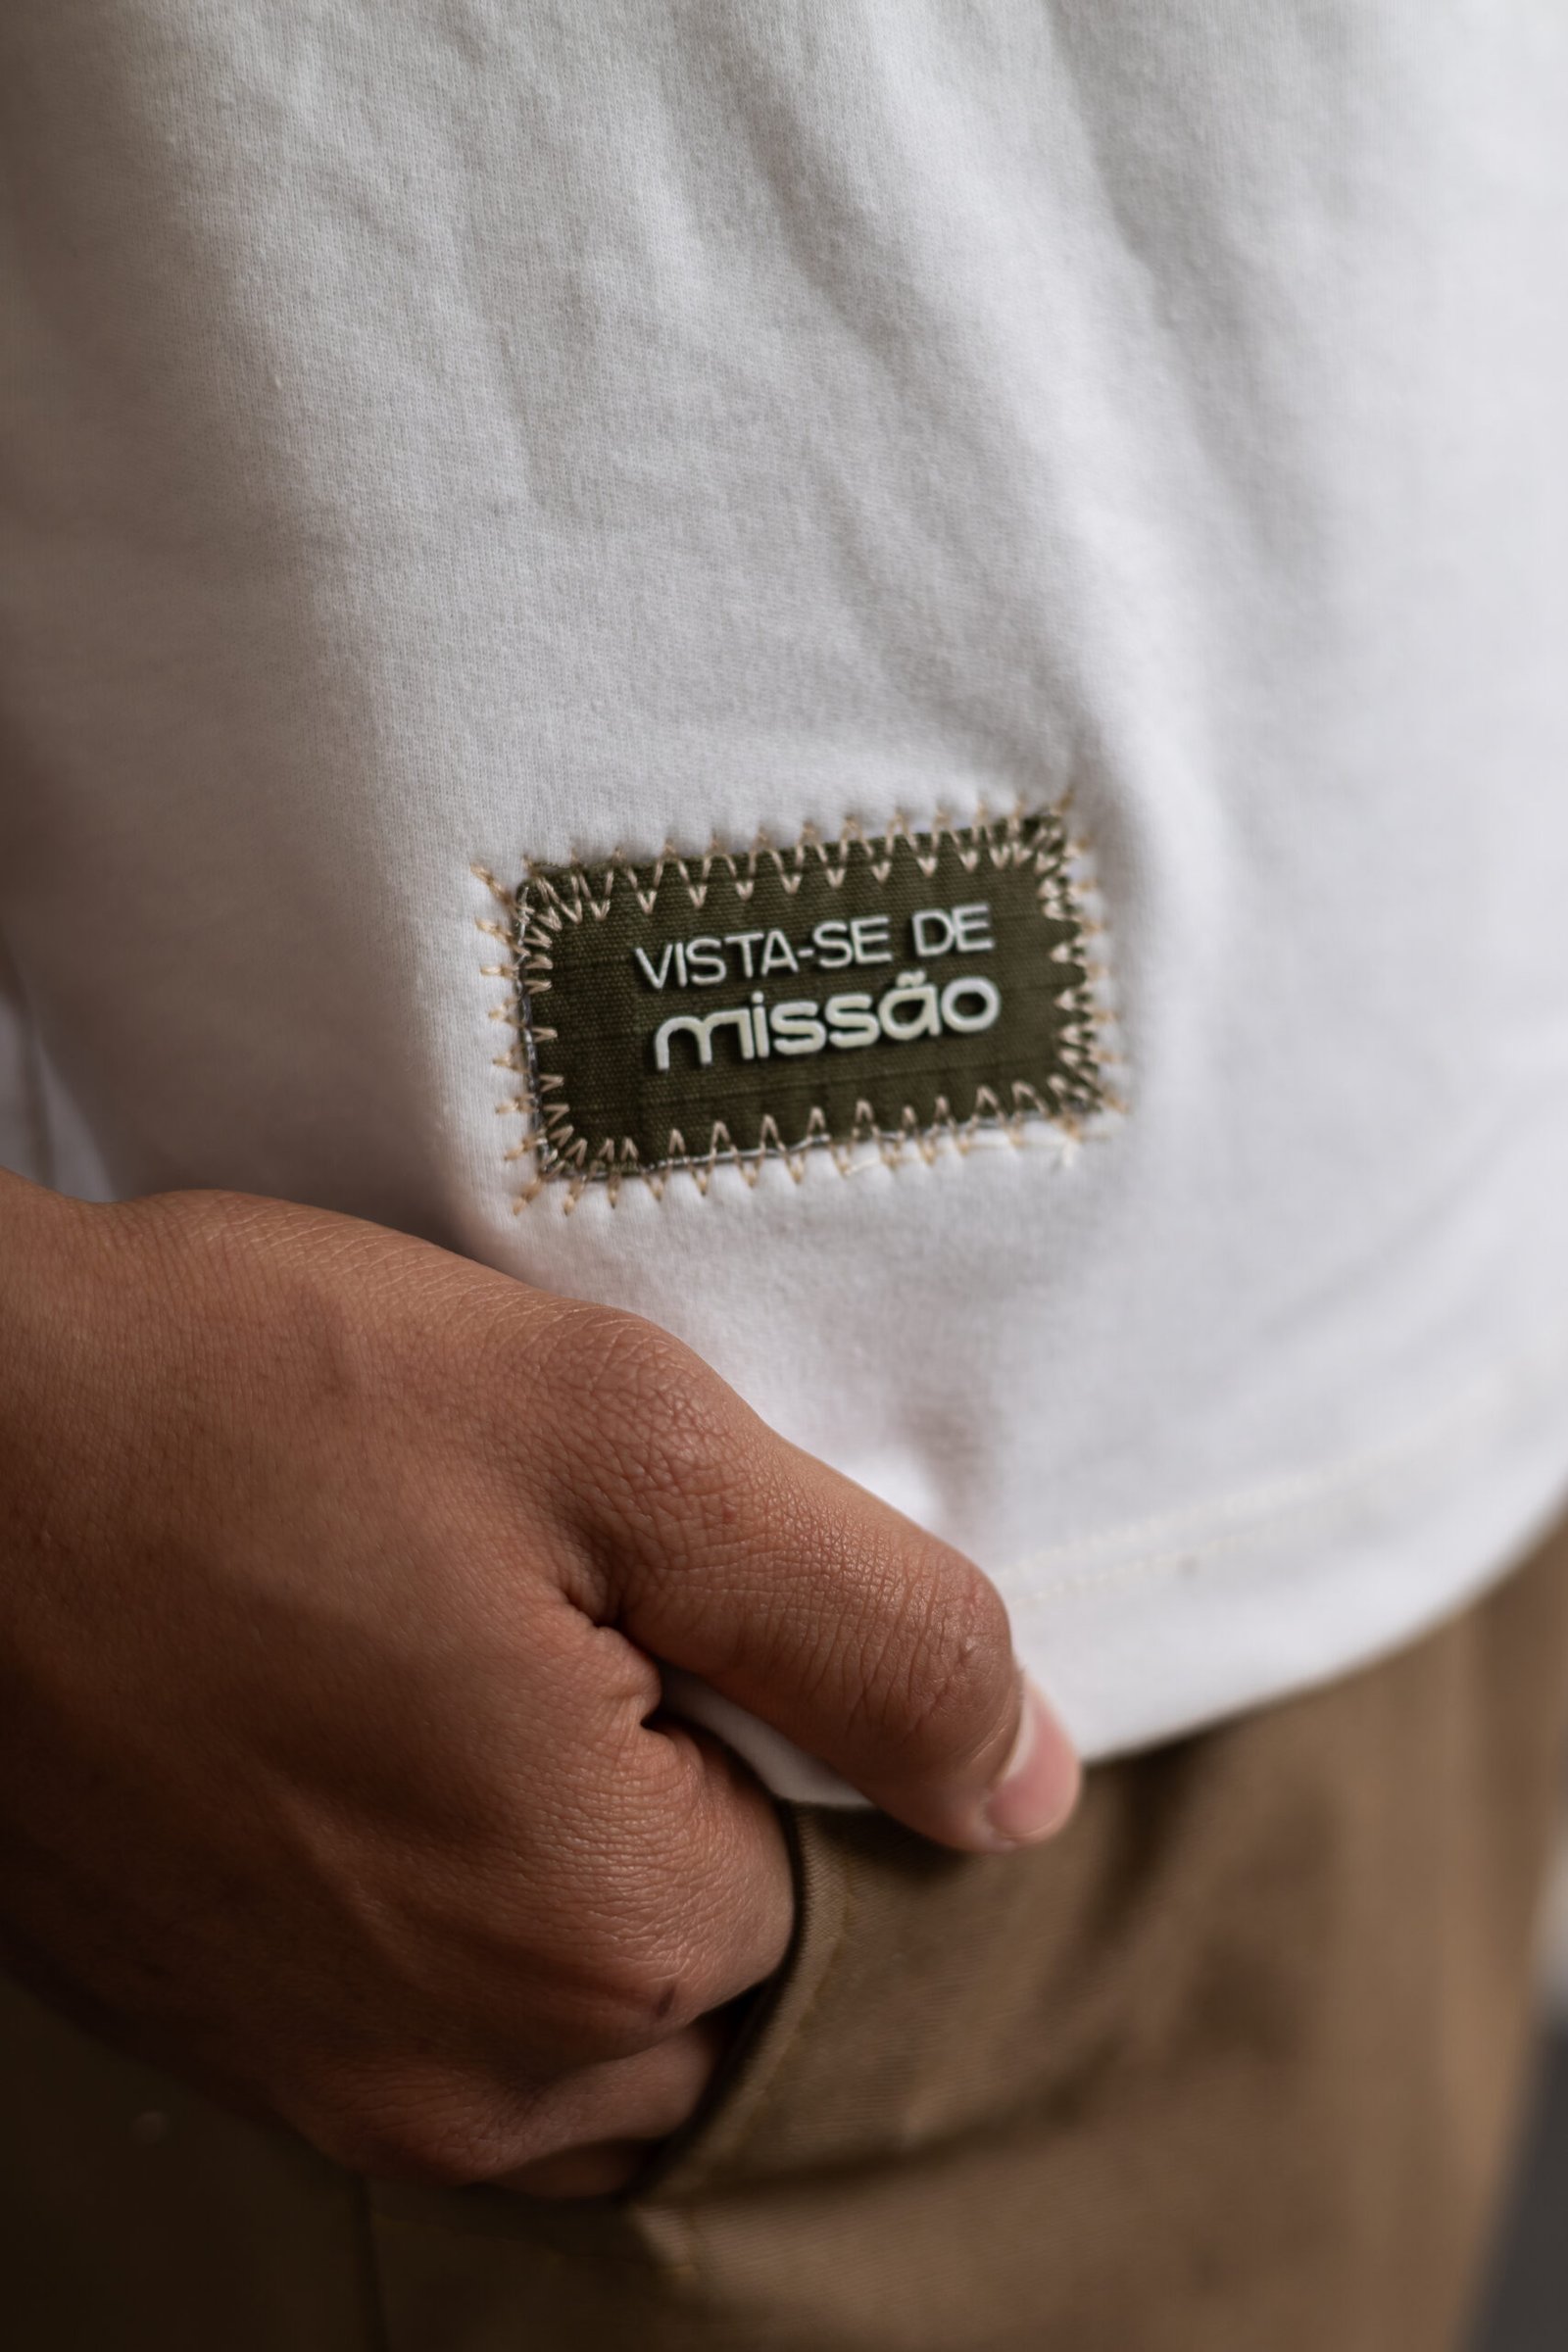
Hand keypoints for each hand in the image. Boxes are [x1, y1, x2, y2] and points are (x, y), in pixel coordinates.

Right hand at [0, 1174, 1076, 2196]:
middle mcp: (470, 2065)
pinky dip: (467, 1917)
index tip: (687, 1590)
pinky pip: (435, 2032)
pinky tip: (395, 1747)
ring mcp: (327, 2071)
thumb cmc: (255, 1404)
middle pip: (721, 1979)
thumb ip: (866, 1624)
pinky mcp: (225, 2032)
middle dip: (710, 1815)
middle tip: (585, 1615)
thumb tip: (1022, 1784)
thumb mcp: (619, 1442)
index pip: (850, 1884)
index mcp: (605, 1932)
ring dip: (586, 1878)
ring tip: (490, 1673)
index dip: (803, 1719)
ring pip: (584, 2028)